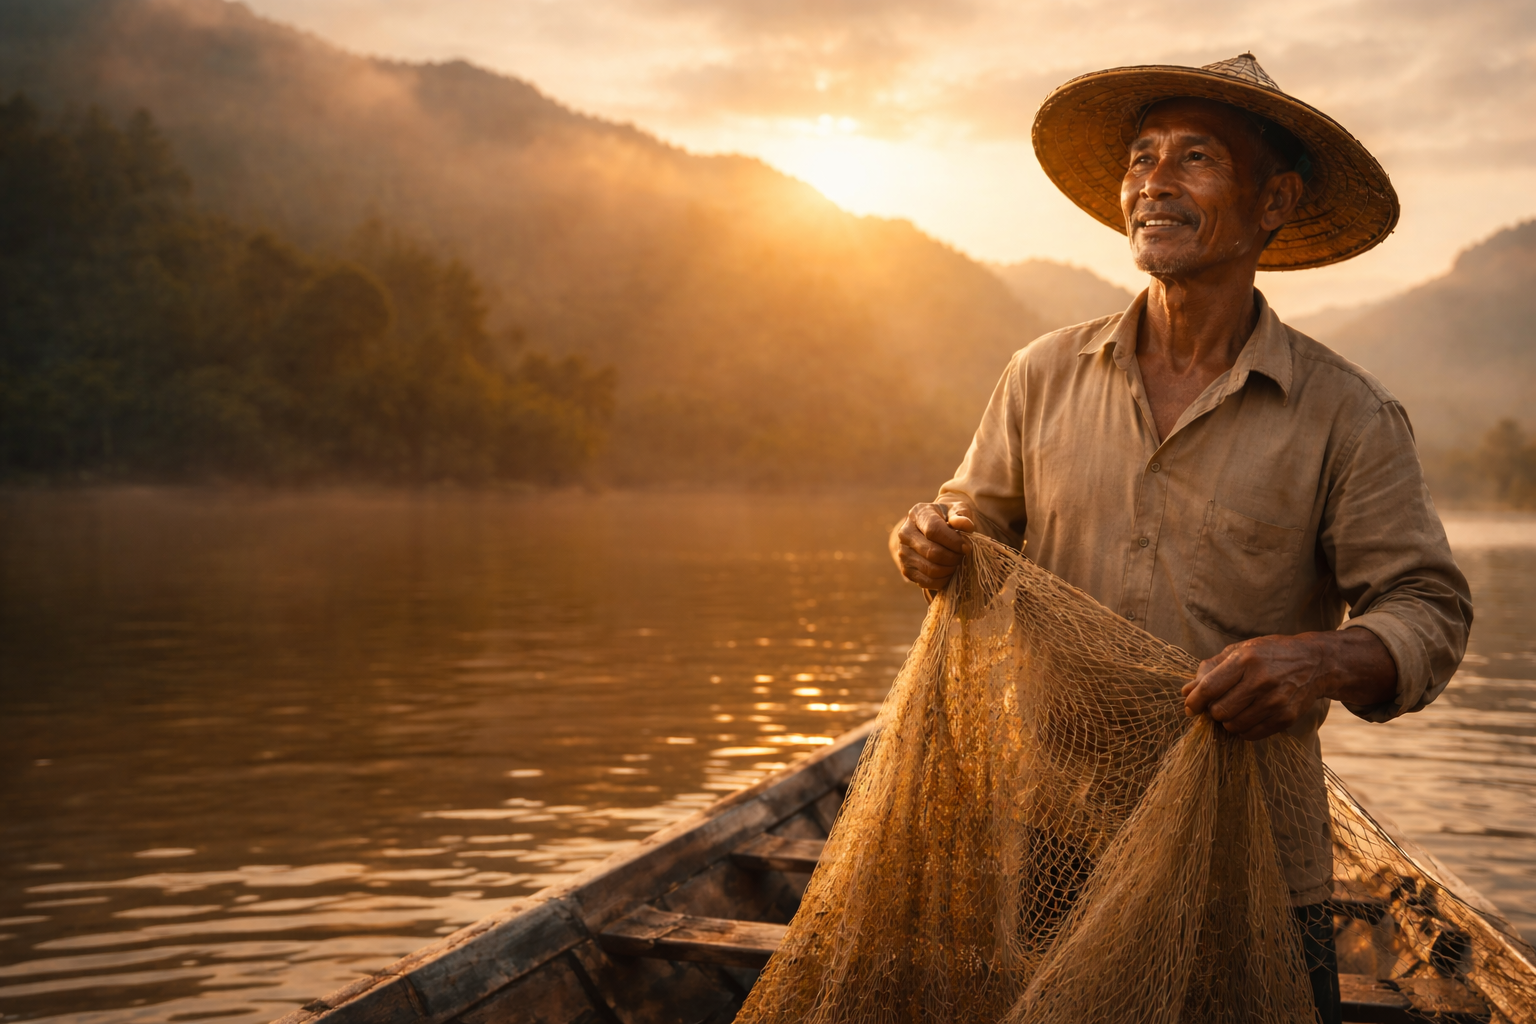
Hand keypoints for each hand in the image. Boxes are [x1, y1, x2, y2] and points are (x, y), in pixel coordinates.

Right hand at [889, 501, 976, 589]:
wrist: (932, 529)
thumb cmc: (948, 518)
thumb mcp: (957, 510)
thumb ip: (962, 516)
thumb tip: (967, 526)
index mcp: (917, 514)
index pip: (934, 530)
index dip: (953, 541)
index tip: (967, 546)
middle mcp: (905, 533)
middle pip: (932, 552)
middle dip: (953, 557)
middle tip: (963, 556)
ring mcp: (903, 552)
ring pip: (930, 569)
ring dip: (949, 569)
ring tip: (957, 562)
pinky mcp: (906, 569)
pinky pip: (926, 581)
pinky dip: (942, 580)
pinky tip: (949, 571)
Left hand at [1182, 629, 1396, 740]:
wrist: (1314, 663)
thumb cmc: (1269, 654)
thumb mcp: (1239, 651)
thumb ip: (1210, 669)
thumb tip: (1186, 692)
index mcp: (1245, 660)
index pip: (1210, 688)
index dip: (1194, 701)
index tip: (1190, 707)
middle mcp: (1261, 681)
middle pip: (1219, 711)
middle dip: (1212, 711)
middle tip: (1216, 705)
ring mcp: (1275, 701)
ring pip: (1233, 725)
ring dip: (1227, 721)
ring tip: (1233, 709)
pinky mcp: (1286, 718)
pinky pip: (1251, 734)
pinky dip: (1242, 729)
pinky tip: (1246, 716)